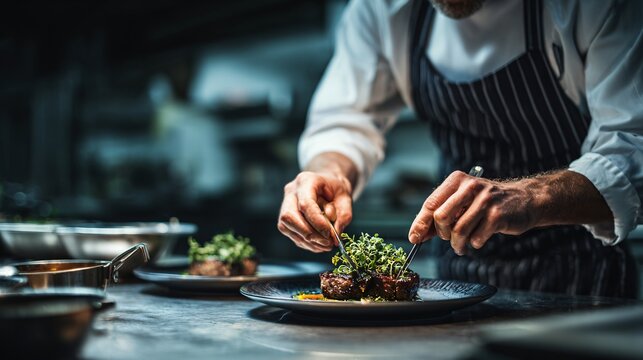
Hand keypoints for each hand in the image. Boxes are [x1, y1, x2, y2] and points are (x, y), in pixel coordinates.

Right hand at [278, 171, 352, 252]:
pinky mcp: (285, 218)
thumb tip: (335, 236)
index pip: (306, 204)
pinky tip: (319, 244)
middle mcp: (291, 191)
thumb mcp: (346, 199)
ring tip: (326, 245)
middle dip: (309, 234)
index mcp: (306, 181)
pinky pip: (290, 233)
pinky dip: (305, 242)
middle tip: (328, 243)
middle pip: (290, 216)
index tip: (330, 234)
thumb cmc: (337, 190)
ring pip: (287, 226)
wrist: (329, 186)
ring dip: (307, 241)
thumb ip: (343, 216)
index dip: (317, 222)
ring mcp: (285, 204)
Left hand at [408, 170, 540, 254]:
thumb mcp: (462, 201)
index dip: (420, 223)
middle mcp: (470, 186)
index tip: (414, 238)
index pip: (431, 204)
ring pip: (458, 230)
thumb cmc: (486, 203)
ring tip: (461, 246)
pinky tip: (479, 238)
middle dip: (442, 234)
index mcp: (456, 180)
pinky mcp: (498, 215)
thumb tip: (418, 234)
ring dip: (457, 244)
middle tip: (447, 239)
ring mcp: (485, 200)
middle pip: (441, 217)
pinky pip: (476, 238)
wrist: (524, 200)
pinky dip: (474, 243)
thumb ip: (441, 214)